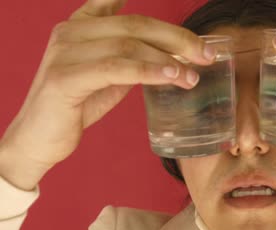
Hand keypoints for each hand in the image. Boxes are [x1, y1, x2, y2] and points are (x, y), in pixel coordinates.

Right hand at [0, 0, 214, 189]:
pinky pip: (117, 68)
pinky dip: (149, 71)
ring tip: (193, 75)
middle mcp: (71, 31)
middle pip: (136, 24)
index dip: (146, 5)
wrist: (38, 139)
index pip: (115, 1)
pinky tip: (172, 78)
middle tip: (206, 54)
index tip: (180, 12)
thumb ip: (129, 57)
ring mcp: (66, 51)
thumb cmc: (75, 105)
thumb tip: (169, 55)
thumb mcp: (106, 74)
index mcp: (81, 25)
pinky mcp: (66, 77)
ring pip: (129, 45)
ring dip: (168, 60)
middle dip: (177, 39)